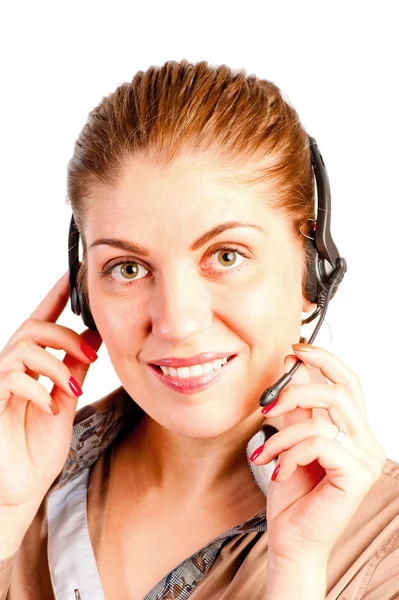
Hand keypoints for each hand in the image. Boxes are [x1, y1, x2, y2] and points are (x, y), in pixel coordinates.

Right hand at [0, 270, 101, 549]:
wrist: (23, 485)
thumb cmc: (40, 442)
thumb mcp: (67, 397)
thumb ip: (75, 366)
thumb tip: (94, 335)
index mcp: (33, 363)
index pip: (43, 320)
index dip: (56, 296)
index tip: (71, 274)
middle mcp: (12, 367)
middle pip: (33, 326)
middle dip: (66, 335)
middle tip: (91, 356)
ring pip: (23, 346)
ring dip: (55, 363)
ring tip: (71, 386)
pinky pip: (11, 377)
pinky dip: (38, 389)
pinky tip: (50, 407)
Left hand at [250, 343, 386, 564]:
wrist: (291, 540)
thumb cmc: (292, 493)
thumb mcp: (290, 439)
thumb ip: (297, 408)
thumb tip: (292, 367)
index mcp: (354, 431)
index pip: (348, 382)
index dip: (324, 360)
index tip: (295, 350)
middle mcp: (367, 442)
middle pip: (339, 392)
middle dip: (296, 391)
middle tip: (268, 404)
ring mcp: (366, 459)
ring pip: (323, 419)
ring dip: (283, 433)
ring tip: (266, 452)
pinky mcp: (357, 475)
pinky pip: (318, 443)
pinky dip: (290, 452)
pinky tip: (280, 469)